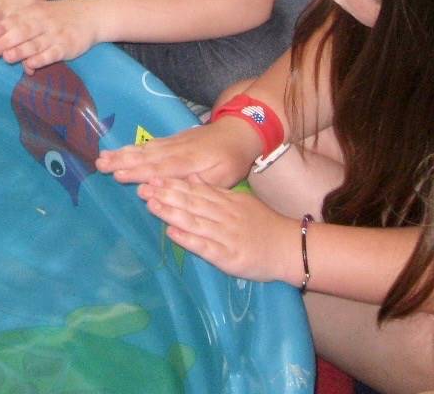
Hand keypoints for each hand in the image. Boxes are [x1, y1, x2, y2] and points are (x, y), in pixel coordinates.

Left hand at [0, 0, 101, 68]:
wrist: (91, 15)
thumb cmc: (59, 15)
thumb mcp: (40, 12)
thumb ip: (20, 23)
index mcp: (34, 12)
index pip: (15, 20)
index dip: (2, 27)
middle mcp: (43, 22)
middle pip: (22, 32)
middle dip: (6, 41)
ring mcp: (55, 34)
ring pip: (35, 44)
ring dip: (20, 51)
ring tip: (6, 57)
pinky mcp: (66, 46)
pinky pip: (52, 54)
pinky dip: (41, 59)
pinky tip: (30, 65)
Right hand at [97, 117, 253, 187]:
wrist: (238, 131)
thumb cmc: (232, 159)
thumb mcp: (224, 177)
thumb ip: (200, 184)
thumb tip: (176, 189)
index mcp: (190, 160)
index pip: (161, 168)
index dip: (140, 173)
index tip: (119, 175)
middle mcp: (177, 149)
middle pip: (146, 156)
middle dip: (122, 160)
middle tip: (100, 164)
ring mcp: (173, 142)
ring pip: (144, 148)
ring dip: (122, 153)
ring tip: (102, 158)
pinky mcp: (171, 140)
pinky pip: (149, 144)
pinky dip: (132, 147)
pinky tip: (119, 151)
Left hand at [140, 177, 302, 284]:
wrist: (290, 248)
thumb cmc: (262, 224)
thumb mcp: (240, 201)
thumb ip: (215, 191)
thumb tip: (191, 178)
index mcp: (227, 201)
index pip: (196, 190)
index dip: (173, 184)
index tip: (152, 177)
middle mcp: (225, 215)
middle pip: (192, 203)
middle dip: (166, 195)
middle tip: (143, 188)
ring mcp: (226, 236)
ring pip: (195, 222)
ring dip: (172, 213)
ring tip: (152, 205)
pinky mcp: (229, 257)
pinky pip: (206, 248)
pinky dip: (188, 240)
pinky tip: (172, 234)